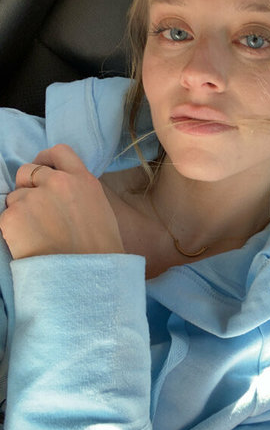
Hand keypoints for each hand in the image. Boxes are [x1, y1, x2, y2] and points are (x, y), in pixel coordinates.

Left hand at [0, 144, 124, 259]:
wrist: (86, 278)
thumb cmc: (99, 252)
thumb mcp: (100, 209)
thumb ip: (79, 192)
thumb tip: (59, 190)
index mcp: (82, 180)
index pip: (58, 152)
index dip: (46, 159)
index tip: (42, 169)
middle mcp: (58, 183)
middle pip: (28, 170)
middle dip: (28, 186)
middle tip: (35, 208)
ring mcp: (33, 199)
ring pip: (15, 196)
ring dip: (21, 211)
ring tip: (37, 234)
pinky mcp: (13, 217)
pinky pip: (6, 216)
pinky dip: (13, 229)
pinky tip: (28, 244)